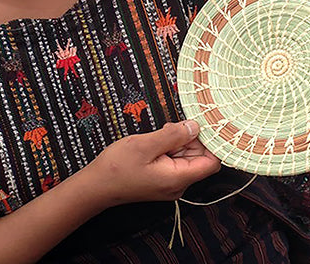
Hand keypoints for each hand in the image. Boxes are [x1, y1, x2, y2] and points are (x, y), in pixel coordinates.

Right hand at [89, 121, 221, 206]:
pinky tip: (157, 140)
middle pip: (200, 157)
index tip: (204, 124)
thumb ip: (173, 135)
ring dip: (179, 141)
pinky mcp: (162, 178)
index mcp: (178, 178)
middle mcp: (178, 184)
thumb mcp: (145, 145)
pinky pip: (175, 160)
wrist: (97, 185)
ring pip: (187, 157)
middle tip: (173, 126)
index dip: (212, 142)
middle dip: (191, 138)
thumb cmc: (118, 167)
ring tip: (161, 133)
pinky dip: (170, 147)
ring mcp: (171, 183)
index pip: (212, 162)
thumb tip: (195, 126)